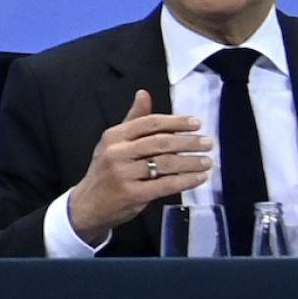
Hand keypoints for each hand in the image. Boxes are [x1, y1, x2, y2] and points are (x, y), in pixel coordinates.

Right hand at [67, 89, 212, 245]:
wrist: (89, 205)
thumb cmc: (106, 171)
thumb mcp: (114, 142)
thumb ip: (133, 120)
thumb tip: (144, 93)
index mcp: (114, 135)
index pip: (149, 123)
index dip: (175, 122)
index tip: (196, 123)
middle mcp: (118, 152)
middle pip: (160, 143)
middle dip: (188, 142)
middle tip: (208, 142)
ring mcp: (124, 174)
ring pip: (165, 164)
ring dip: (191, 162)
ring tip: (207, 161)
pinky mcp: (133, 194)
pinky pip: (165, 185)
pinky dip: (186, 180)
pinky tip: (199, 178)